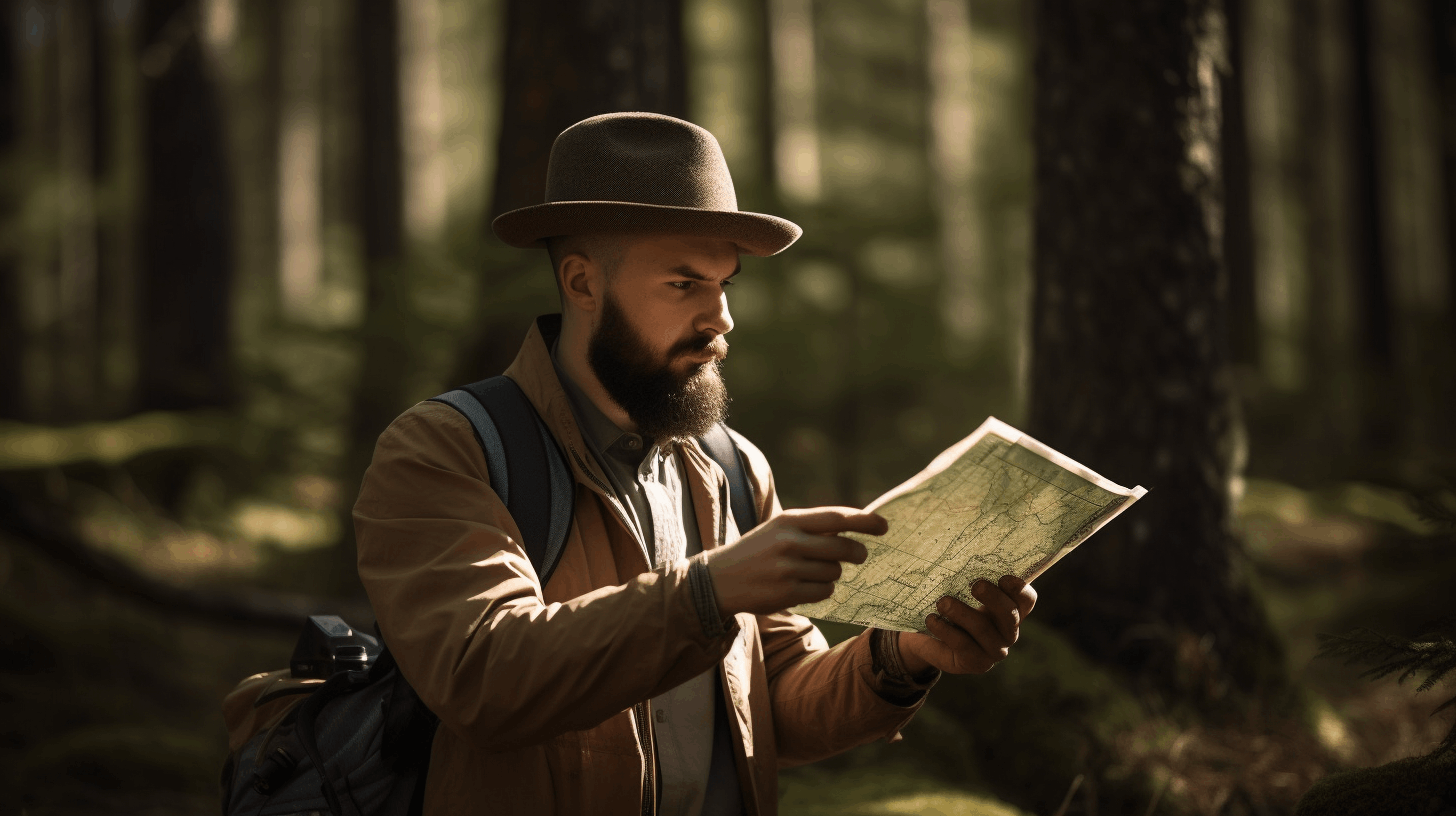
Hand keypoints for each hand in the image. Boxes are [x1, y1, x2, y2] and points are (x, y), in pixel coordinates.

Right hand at [703, 507, 885, 615]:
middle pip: (842, 547)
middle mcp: (789, 542)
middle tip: (860, 555)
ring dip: (831, 574)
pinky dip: (821, 591)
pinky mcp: (786, 593)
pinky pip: (823, 592)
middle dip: (857, 553)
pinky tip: (804, 587)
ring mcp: (787, 569)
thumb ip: (813, 528)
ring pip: (834, 572)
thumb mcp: (780, 530)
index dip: (864, 521)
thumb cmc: (758, 551)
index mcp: (789, 520)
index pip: (837, 517)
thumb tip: (855, 530)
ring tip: (811, 572)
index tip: (884, 526)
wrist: (719, 579)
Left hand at [897, 575, 1036, 674]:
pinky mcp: (976, 663)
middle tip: (976, 585)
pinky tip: (932, 619)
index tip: (1003, 577)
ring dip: (962, 613)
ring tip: (943, 602)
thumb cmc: (953, 607)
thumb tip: (962, 556)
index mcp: (1011, 610)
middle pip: (1010, 615)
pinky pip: (963, 645)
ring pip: (983, 631)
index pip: (1026, 600)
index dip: (1019, 589)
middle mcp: (1008, 632)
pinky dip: (945, 630)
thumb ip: (969, 579)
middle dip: (994, 599)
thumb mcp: (962, 592)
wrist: (931, 638)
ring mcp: (994, 650)